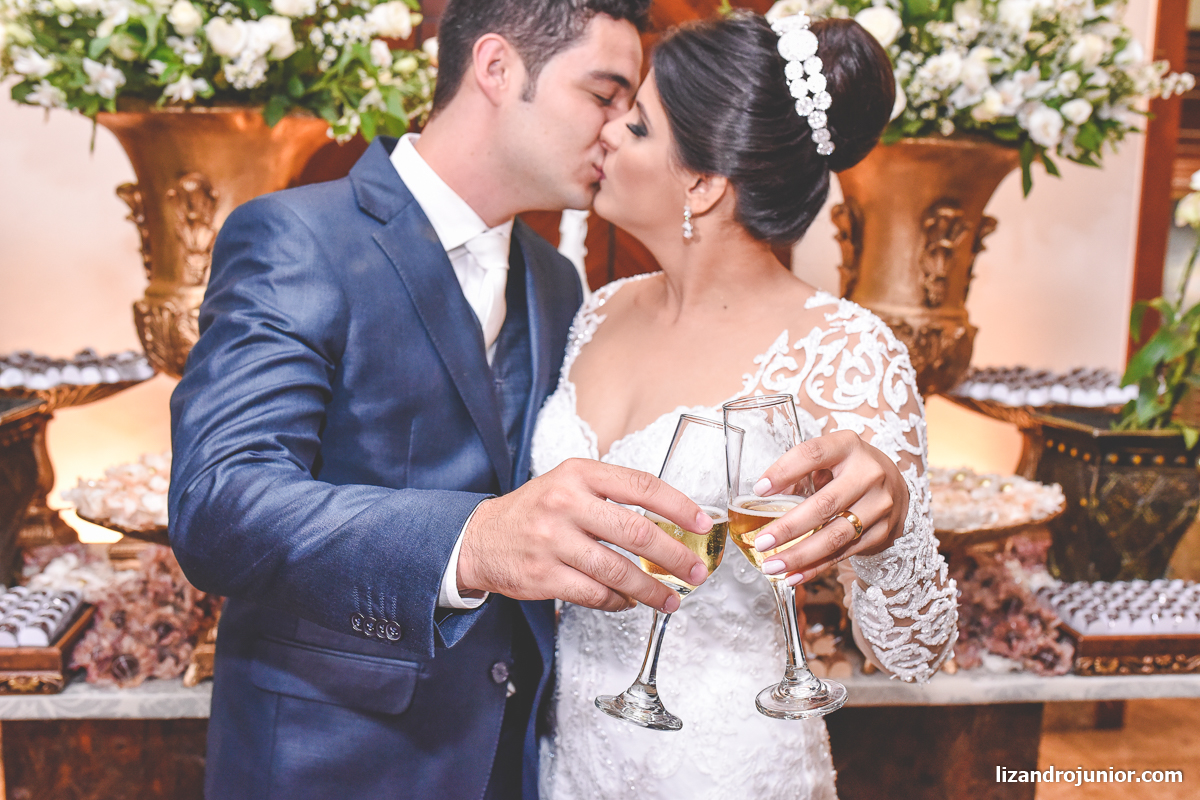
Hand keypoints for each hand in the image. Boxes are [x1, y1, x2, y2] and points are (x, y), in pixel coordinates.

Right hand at [458, 459, 713, 613]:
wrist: (479, 538)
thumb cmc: (535, 511)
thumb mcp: (569, 484)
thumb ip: (612, 495)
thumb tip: (669, 521)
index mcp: (579, 474)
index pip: (641, 486)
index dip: (678, 507)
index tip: (701, 524)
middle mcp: (566, 503)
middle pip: (637, 532)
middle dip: (674, 556)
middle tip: (697, 571)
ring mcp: (553, 541)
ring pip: (619, 570)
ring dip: (652, 590)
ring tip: (671, 599)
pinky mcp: (544, 576)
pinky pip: (595, 593)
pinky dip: (619, 601)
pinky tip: (630, 601)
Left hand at [748, 430, 908, 584]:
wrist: (894, 485)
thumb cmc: (849, 468)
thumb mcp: (828, 458)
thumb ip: (799, 473)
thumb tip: (764, 497)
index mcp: (848, 446)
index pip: (812, 454)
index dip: (783, 471)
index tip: (759, 490)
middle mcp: (869, 474)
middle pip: (825, 504)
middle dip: (789, 528)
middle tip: (762, 542)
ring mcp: (879, 505)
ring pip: (836, 536)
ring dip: (800, 555)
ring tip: (773, 565)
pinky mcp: (882, 532)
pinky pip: (844, 553)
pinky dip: (816, 567)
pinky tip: (794, 576)